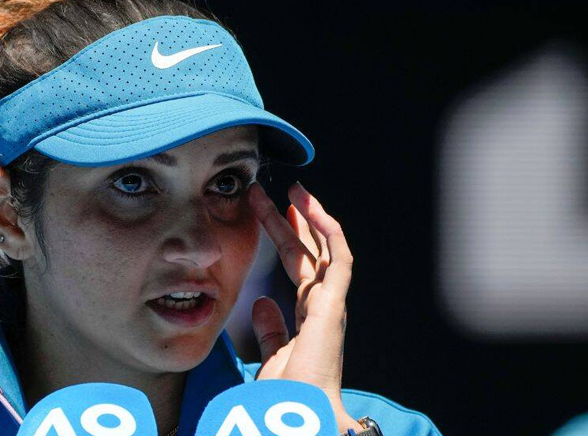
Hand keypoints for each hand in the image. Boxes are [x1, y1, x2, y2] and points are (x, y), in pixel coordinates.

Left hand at [247, 181, 361, 431]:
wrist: (299, 410)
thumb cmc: (289, 392)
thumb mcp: (273, 353)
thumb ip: (272, 328)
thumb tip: (260, 303)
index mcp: (310, 314)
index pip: (300, 266)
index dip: (286, 238)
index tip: (272, 214)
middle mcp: (324, 304)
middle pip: (308, 252)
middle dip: (291, 221)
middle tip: (276, 193)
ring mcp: (332, 302)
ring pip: (324, 248)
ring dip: (310, 217)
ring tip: (296, 190)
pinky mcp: (335, 302)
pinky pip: (340, 258)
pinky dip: (330, 231)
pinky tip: (315, 209)